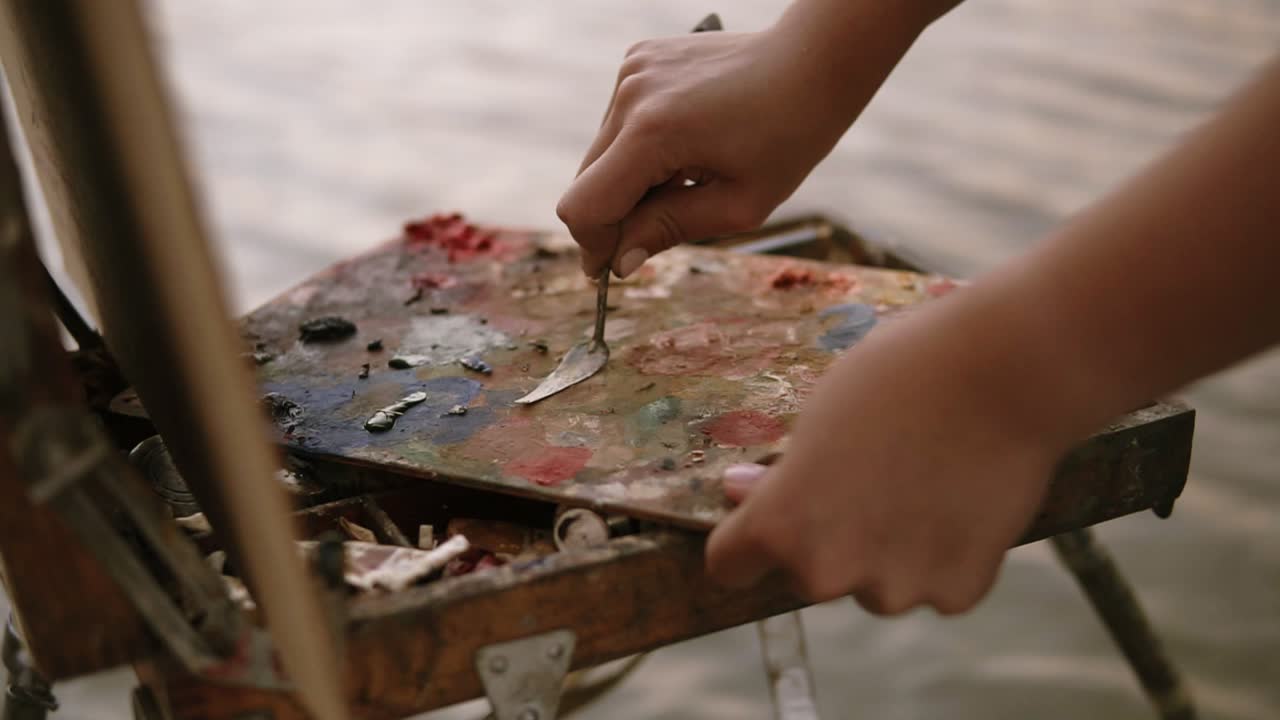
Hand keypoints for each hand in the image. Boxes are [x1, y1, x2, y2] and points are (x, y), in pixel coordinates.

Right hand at [558, 4, 928, 277]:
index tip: (613, 270)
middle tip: (658, 232)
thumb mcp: (739, 204)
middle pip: (587, 181)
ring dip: (630, 180)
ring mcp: (632, 71)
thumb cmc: (790, 135)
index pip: (586, 206)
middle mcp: (631, 95)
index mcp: (653, 132)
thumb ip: (670, 231)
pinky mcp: (639, 60)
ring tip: (688, 177)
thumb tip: (620, 263)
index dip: (595, 246)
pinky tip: (686, 145)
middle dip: (615, 216)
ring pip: (600, 154)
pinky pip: (619, 123)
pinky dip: (640, 147)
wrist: (814, 62)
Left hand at [705, 293, 1069, 614]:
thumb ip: (780, 472)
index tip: (765, 521)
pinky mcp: (957, 593)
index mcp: (779, 526)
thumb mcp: (817, 414)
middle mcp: (826, 572)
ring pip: (876, 584)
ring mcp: (896, 589)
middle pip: (809, 574)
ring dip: (889, 554)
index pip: (730, 565)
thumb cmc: (898, 375)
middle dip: (828, 540)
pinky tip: (962, 502)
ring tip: (924, 484)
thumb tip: (741, 493)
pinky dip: (947, 557)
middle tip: (868, 481)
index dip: (747, 541)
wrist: (1004, 371)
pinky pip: (936, 586)